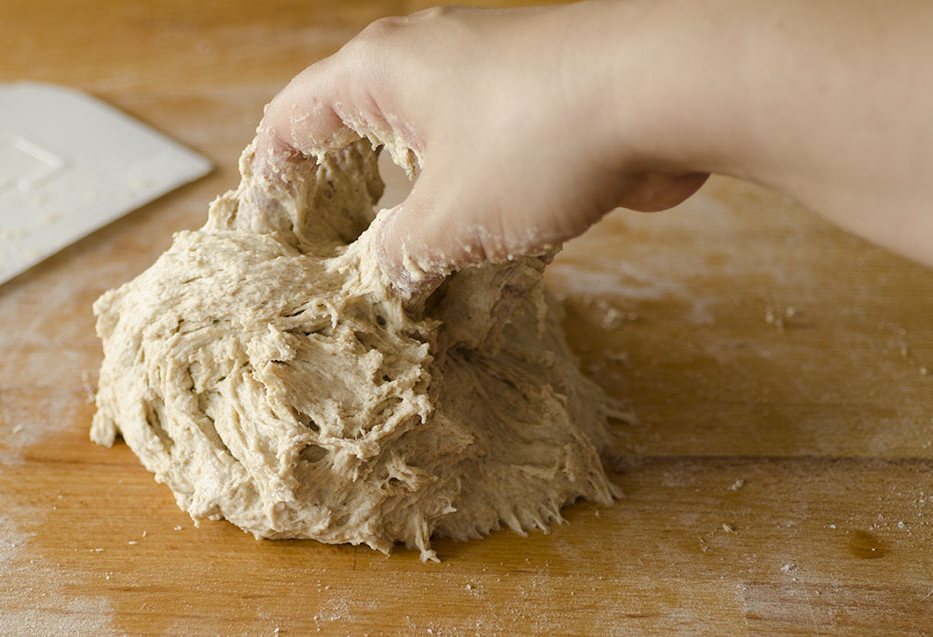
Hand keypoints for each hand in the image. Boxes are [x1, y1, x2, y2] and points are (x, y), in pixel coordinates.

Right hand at [254, 4, 706, 294]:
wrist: (669, 89)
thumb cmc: (539, 140)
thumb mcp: (447, 223)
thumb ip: (398, 259)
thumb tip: (384, 279)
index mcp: (378, 73)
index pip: (292, 119)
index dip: (269, 177)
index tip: (263, 230)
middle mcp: (426, 60)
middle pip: (357, 129)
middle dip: (343, 197)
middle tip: (331, 255)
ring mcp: (486, 76)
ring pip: (427, 151)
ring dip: (415, 214)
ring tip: (408, 273)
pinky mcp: (538, 101)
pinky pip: (485, 161)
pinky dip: (473, 212)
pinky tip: (487, 272)